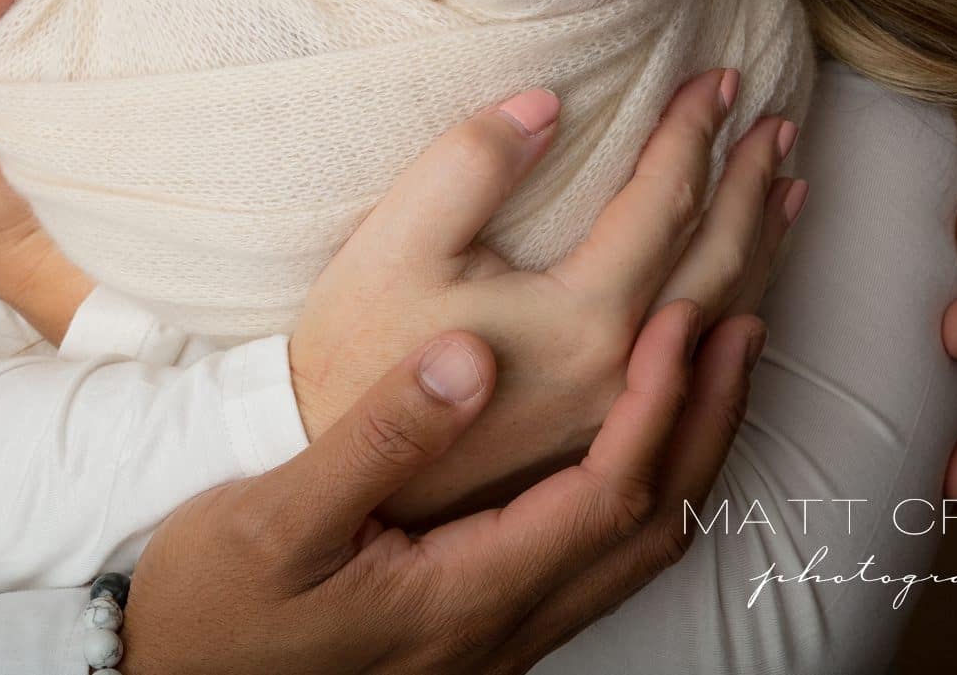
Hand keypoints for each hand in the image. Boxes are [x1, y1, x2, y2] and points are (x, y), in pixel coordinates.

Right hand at [123, 301, 766, 672]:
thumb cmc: (215, 600)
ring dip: (686, 454)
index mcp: (467, 594)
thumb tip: (469, 356)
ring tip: (708, 368)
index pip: (608, 496)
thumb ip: (380, 437)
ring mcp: (496, 640)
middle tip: (741, 322)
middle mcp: (504, 628)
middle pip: (652, 527)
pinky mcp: (476, 633)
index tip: (686, 316)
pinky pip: (598, 560)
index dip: (658, 404)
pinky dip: (641, 487)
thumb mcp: (280, 516)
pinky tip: (627, 442)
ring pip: (634, 552)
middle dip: (705, 421)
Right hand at [290, 70, 800, 517]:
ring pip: (722, 326)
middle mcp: (619, 379)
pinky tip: (743, 303)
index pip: (665, 206)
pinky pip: (704, 381)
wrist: (319, 464)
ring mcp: (615, 422)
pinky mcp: (598, 447)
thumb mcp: (392, 242)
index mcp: (581, 322)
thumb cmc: (348, 352)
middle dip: (749, 185)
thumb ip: (469, 164)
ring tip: (784, 191)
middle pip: (717, 266)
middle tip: (774, 122)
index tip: (717, 76)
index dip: (693, 133)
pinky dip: (737, 322)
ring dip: (761, 250)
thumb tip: (545, 104)